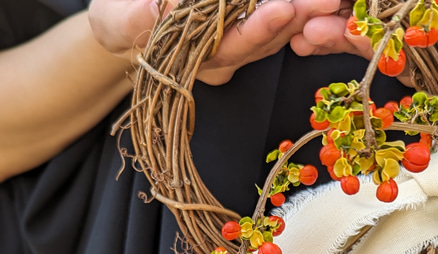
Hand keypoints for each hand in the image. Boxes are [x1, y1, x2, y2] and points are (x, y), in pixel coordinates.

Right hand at [89, 0, 373, 83]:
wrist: (126, 22)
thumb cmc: (120, 18)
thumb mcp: (121, 17)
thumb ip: (142, 16)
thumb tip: (165, 8)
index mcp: (198, 60)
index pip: (234, 45)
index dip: (259, 28)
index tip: (282, 6)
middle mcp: (224, 59)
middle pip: (267, 40)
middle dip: (297, 18)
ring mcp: (237, 46)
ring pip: (278, 31)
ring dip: (304, 12)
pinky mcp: (244, 28)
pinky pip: (273, 21)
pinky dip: (289, 10)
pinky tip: (313, 1)